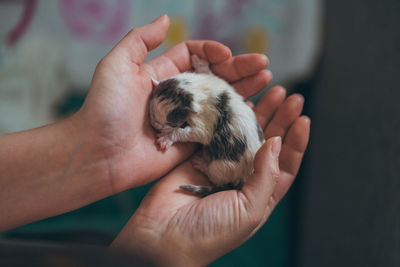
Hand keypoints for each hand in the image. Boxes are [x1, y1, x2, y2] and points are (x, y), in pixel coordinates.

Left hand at [73, 15, 272, 193]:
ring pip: (221, 100)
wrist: (99, 154)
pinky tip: (255, 108)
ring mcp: (187, 119)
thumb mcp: (116, 65)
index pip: (195, 55)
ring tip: (266, 80)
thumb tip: (166, 18)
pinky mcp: (192, 141)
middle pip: (215, 76)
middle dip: (240, 69)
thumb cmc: (104, 108)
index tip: (227, 54)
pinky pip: (218, 127)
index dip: (213, 51)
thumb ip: (141, 40)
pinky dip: (236, 117)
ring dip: (244, 89)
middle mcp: (178, 95)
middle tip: (263, 65)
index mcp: (163, 75)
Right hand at [110, 87, 309, 265]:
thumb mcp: (250, 210)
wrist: (164, 235)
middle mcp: (242, 176)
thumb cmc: (210, 232)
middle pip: (267, 143)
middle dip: (280, 119)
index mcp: (259, 194)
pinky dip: (228, 116)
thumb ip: (265, 177)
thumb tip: (275, 143)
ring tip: (272, 92)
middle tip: (290, 97)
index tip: (303, 119)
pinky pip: (217, 130)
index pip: (285, 164)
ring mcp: (220, 164)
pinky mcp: (199, 155)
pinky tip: (240, 101)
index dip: (296, 142)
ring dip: (258, 112)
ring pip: (244, 133)